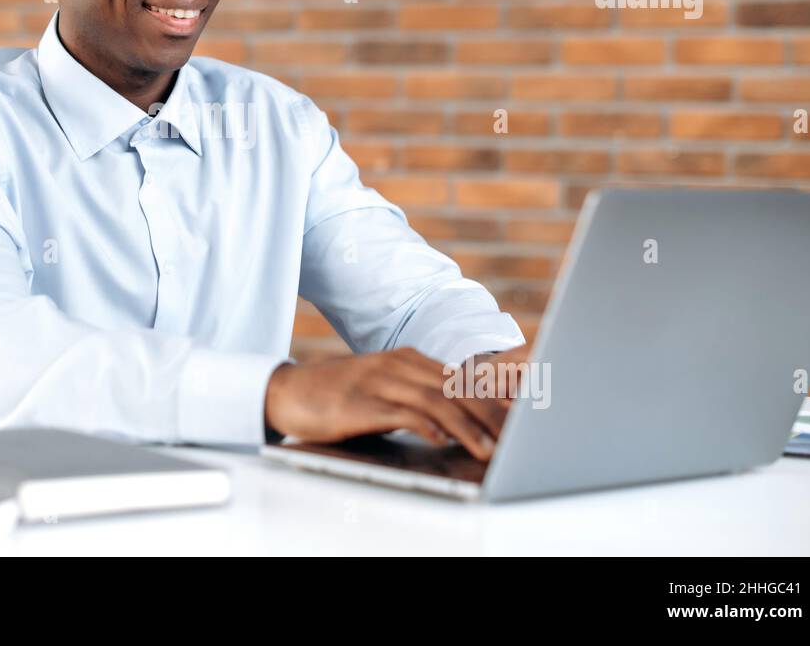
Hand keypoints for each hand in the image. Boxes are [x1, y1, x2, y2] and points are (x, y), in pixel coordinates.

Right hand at [263, 347, 513, 460]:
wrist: (289, 391)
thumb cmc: (339, 396)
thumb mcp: (384, 389)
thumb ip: (417, 397)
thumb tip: (457, 423)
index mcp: (408, 359)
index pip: (462, 379)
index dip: (493, 401)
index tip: (520, 421)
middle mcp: (398, 365)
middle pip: (455, 388)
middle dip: (490, 415)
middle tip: (515, 439)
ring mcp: (379, 380)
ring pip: (435, 401)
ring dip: (466, 427)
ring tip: (487, 450)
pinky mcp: (361, 401)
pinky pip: (401, 412)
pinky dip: (426, 426)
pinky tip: (441, 440)